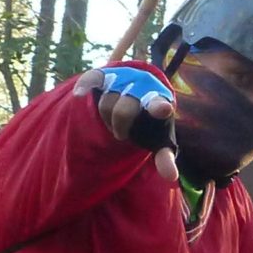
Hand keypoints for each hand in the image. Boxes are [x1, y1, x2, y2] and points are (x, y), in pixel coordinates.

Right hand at [77, 65, 177, 179]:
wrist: (135, 91)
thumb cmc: (148, 123)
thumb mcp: (158, 139)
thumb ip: (164, 157)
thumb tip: (172, 177)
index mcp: (158, 102)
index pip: (158, 105)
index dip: (159, 108)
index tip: (163, 110)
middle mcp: (141, 85)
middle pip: (123, 110)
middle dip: (120, 125)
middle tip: (122, 133)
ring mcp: (122, 78)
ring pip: (106, 103)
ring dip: (107, 116)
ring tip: (114, 117)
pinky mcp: (104, 75)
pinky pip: (91, 80)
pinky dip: (85, 88)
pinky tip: (81, 96)